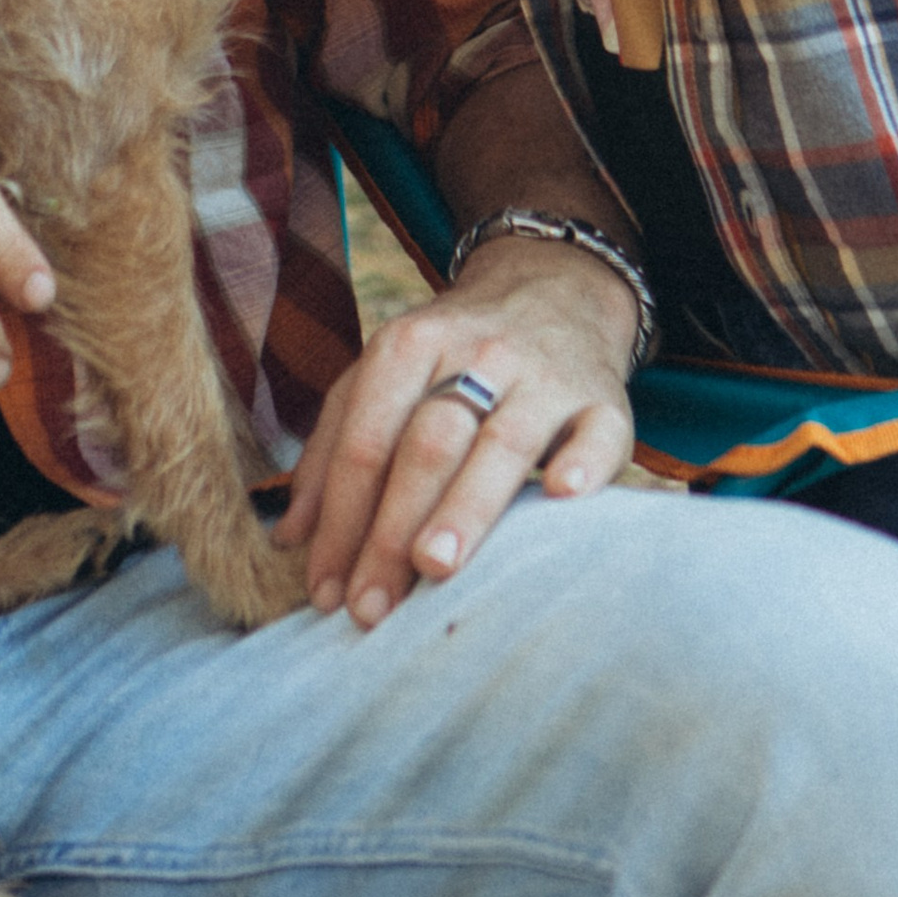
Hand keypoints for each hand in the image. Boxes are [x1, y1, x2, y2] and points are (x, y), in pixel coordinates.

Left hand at [278, 241, 635, 628]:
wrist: (555, 290)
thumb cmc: (453, 354)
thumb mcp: (384, 373)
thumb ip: (333, 446)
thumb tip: (290, 538)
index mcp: (410, 342)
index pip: (366, 438)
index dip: (340, 518)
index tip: (326, 590)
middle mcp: (478, 352)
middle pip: (428, 445)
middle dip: (392, 529)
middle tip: (372, 606)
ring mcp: (546, 375)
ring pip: (504, 443)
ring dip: (467, 506)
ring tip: (435, 567)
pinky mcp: (606, 399)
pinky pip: (599, 433)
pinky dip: (583, 464)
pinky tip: (563, 497)